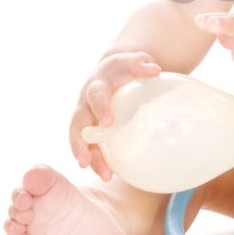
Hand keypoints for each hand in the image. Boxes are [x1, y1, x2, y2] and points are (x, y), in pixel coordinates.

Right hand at [68, 52, 161, 180]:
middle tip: (85, 161)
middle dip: (79, 143)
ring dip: (89, 158)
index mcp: (96, 85)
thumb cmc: (127, 67)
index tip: (108, 123)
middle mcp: (86, 103)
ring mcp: (87, 119)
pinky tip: (111, 174)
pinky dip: (98, 160)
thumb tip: (154, 70)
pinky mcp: (92, 130)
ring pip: (81, 140)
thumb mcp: (134, 59)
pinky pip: (92, 147)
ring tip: (104, 175)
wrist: (117, 73)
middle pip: (78, 124)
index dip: (100, 108)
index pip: (95, 96)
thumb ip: (141, 62)